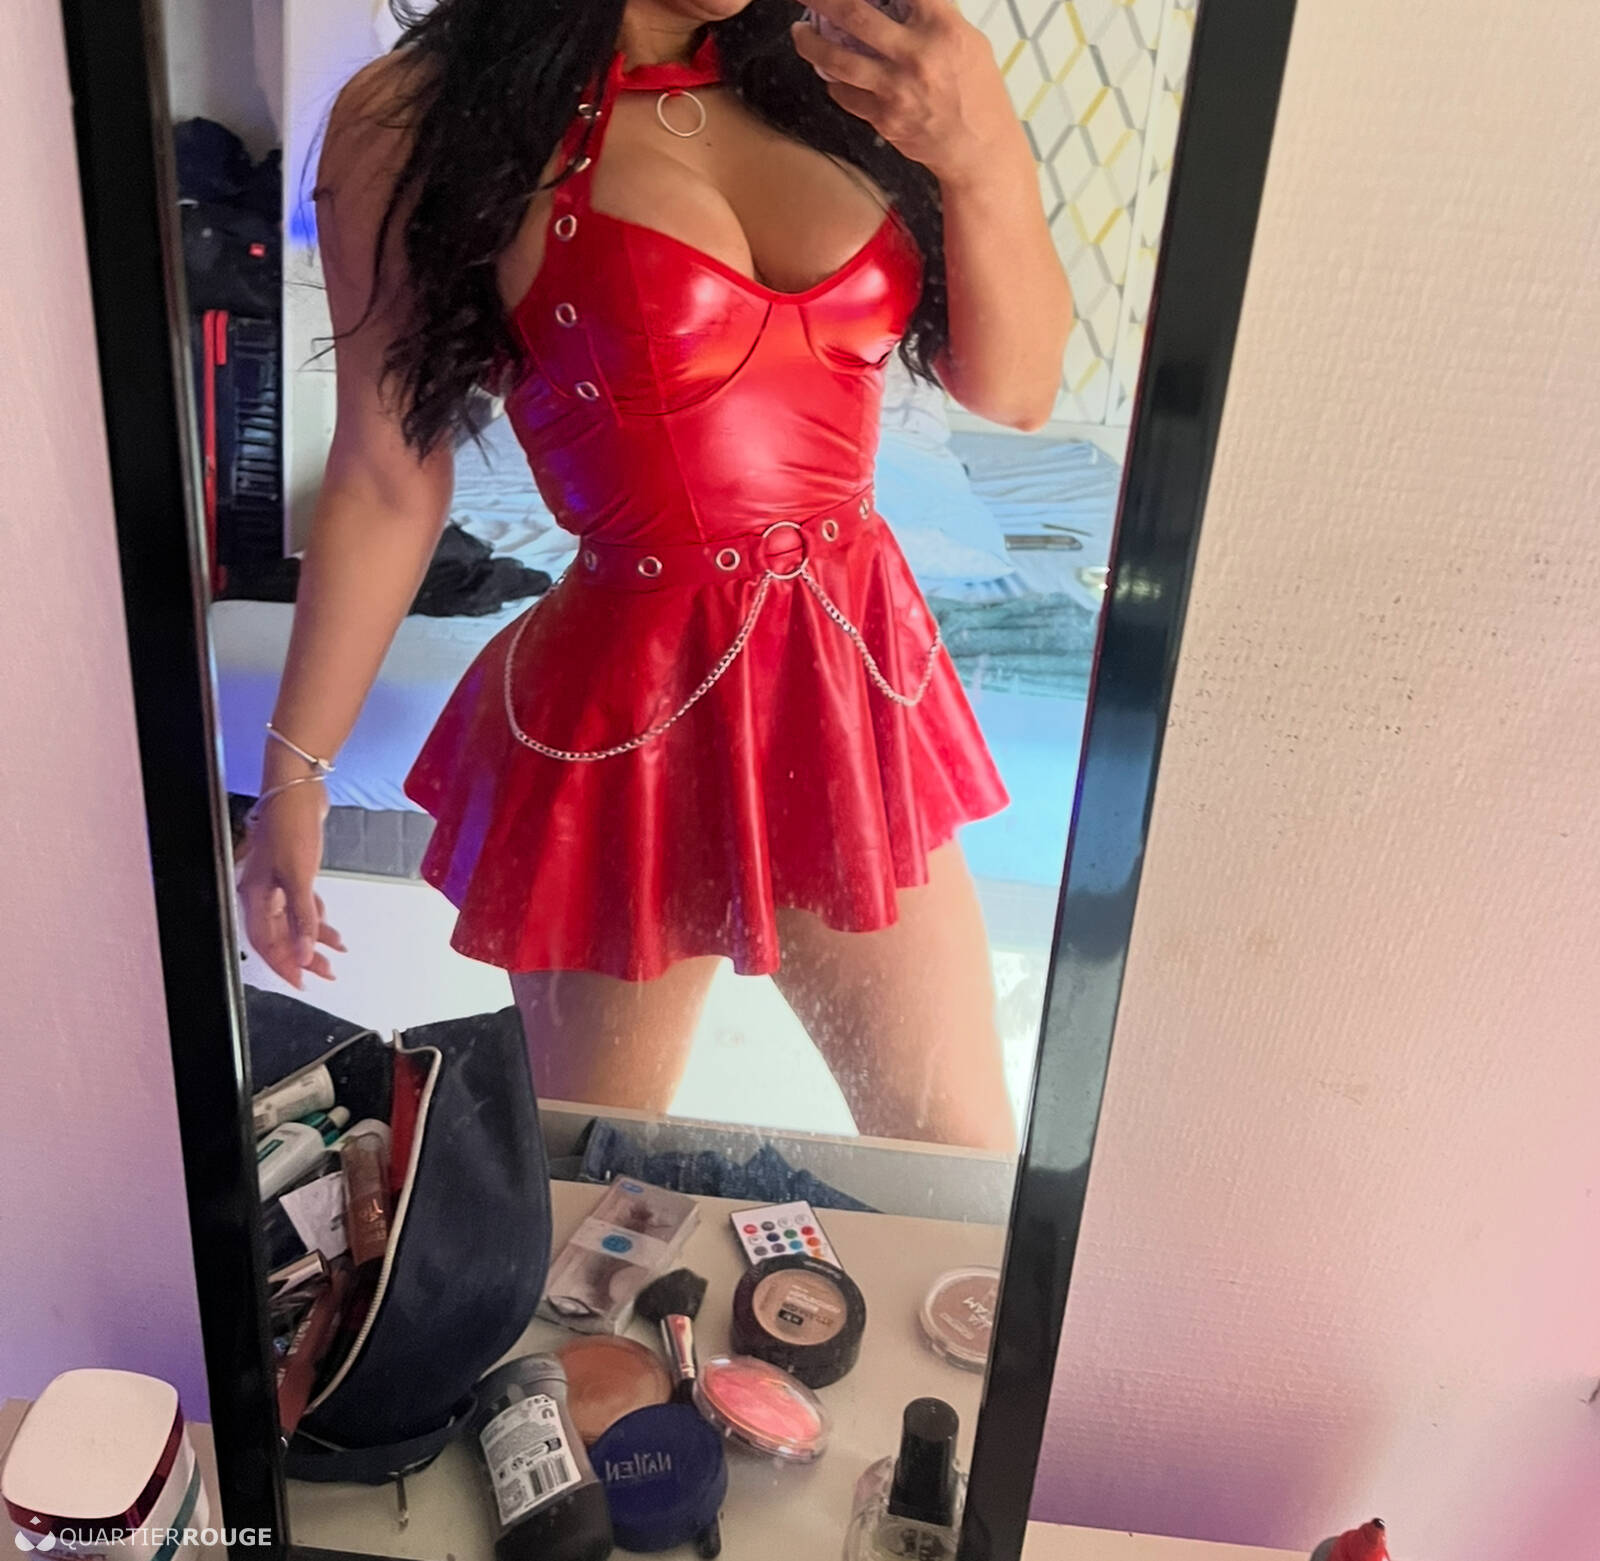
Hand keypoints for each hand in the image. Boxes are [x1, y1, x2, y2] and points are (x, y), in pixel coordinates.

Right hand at [237, 782, 344, 987]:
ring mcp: (276, 881)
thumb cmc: (291, 826)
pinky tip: (330, 929)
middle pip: (280, 935)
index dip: (282, 964)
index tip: (301, 981)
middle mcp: (262, 892)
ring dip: (312, 938)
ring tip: (335, 955)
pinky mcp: (291, 871)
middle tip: (326, 973)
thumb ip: (302, 917)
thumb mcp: (299, 876)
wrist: (298, 791)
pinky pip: (301, 904)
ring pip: (292, 920)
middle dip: (302, 956)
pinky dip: (315, 917)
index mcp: (254, 895)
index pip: (265, 942)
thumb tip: (304, 953)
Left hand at [791, 0, 1025, 189]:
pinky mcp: (884, 119)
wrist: (978, 150)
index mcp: (943, 28)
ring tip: (800, 33)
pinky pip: (845, 95)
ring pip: (837, 60)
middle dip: (822, 0)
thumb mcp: (967, 41)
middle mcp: (916, 56)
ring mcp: (896, 90)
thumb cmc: (977, 94)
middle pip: (855, 14)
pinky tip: (831, 73)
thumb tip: (898, 2)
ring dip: (810, 43)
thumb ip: (934, 17)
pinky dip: (834, 82)